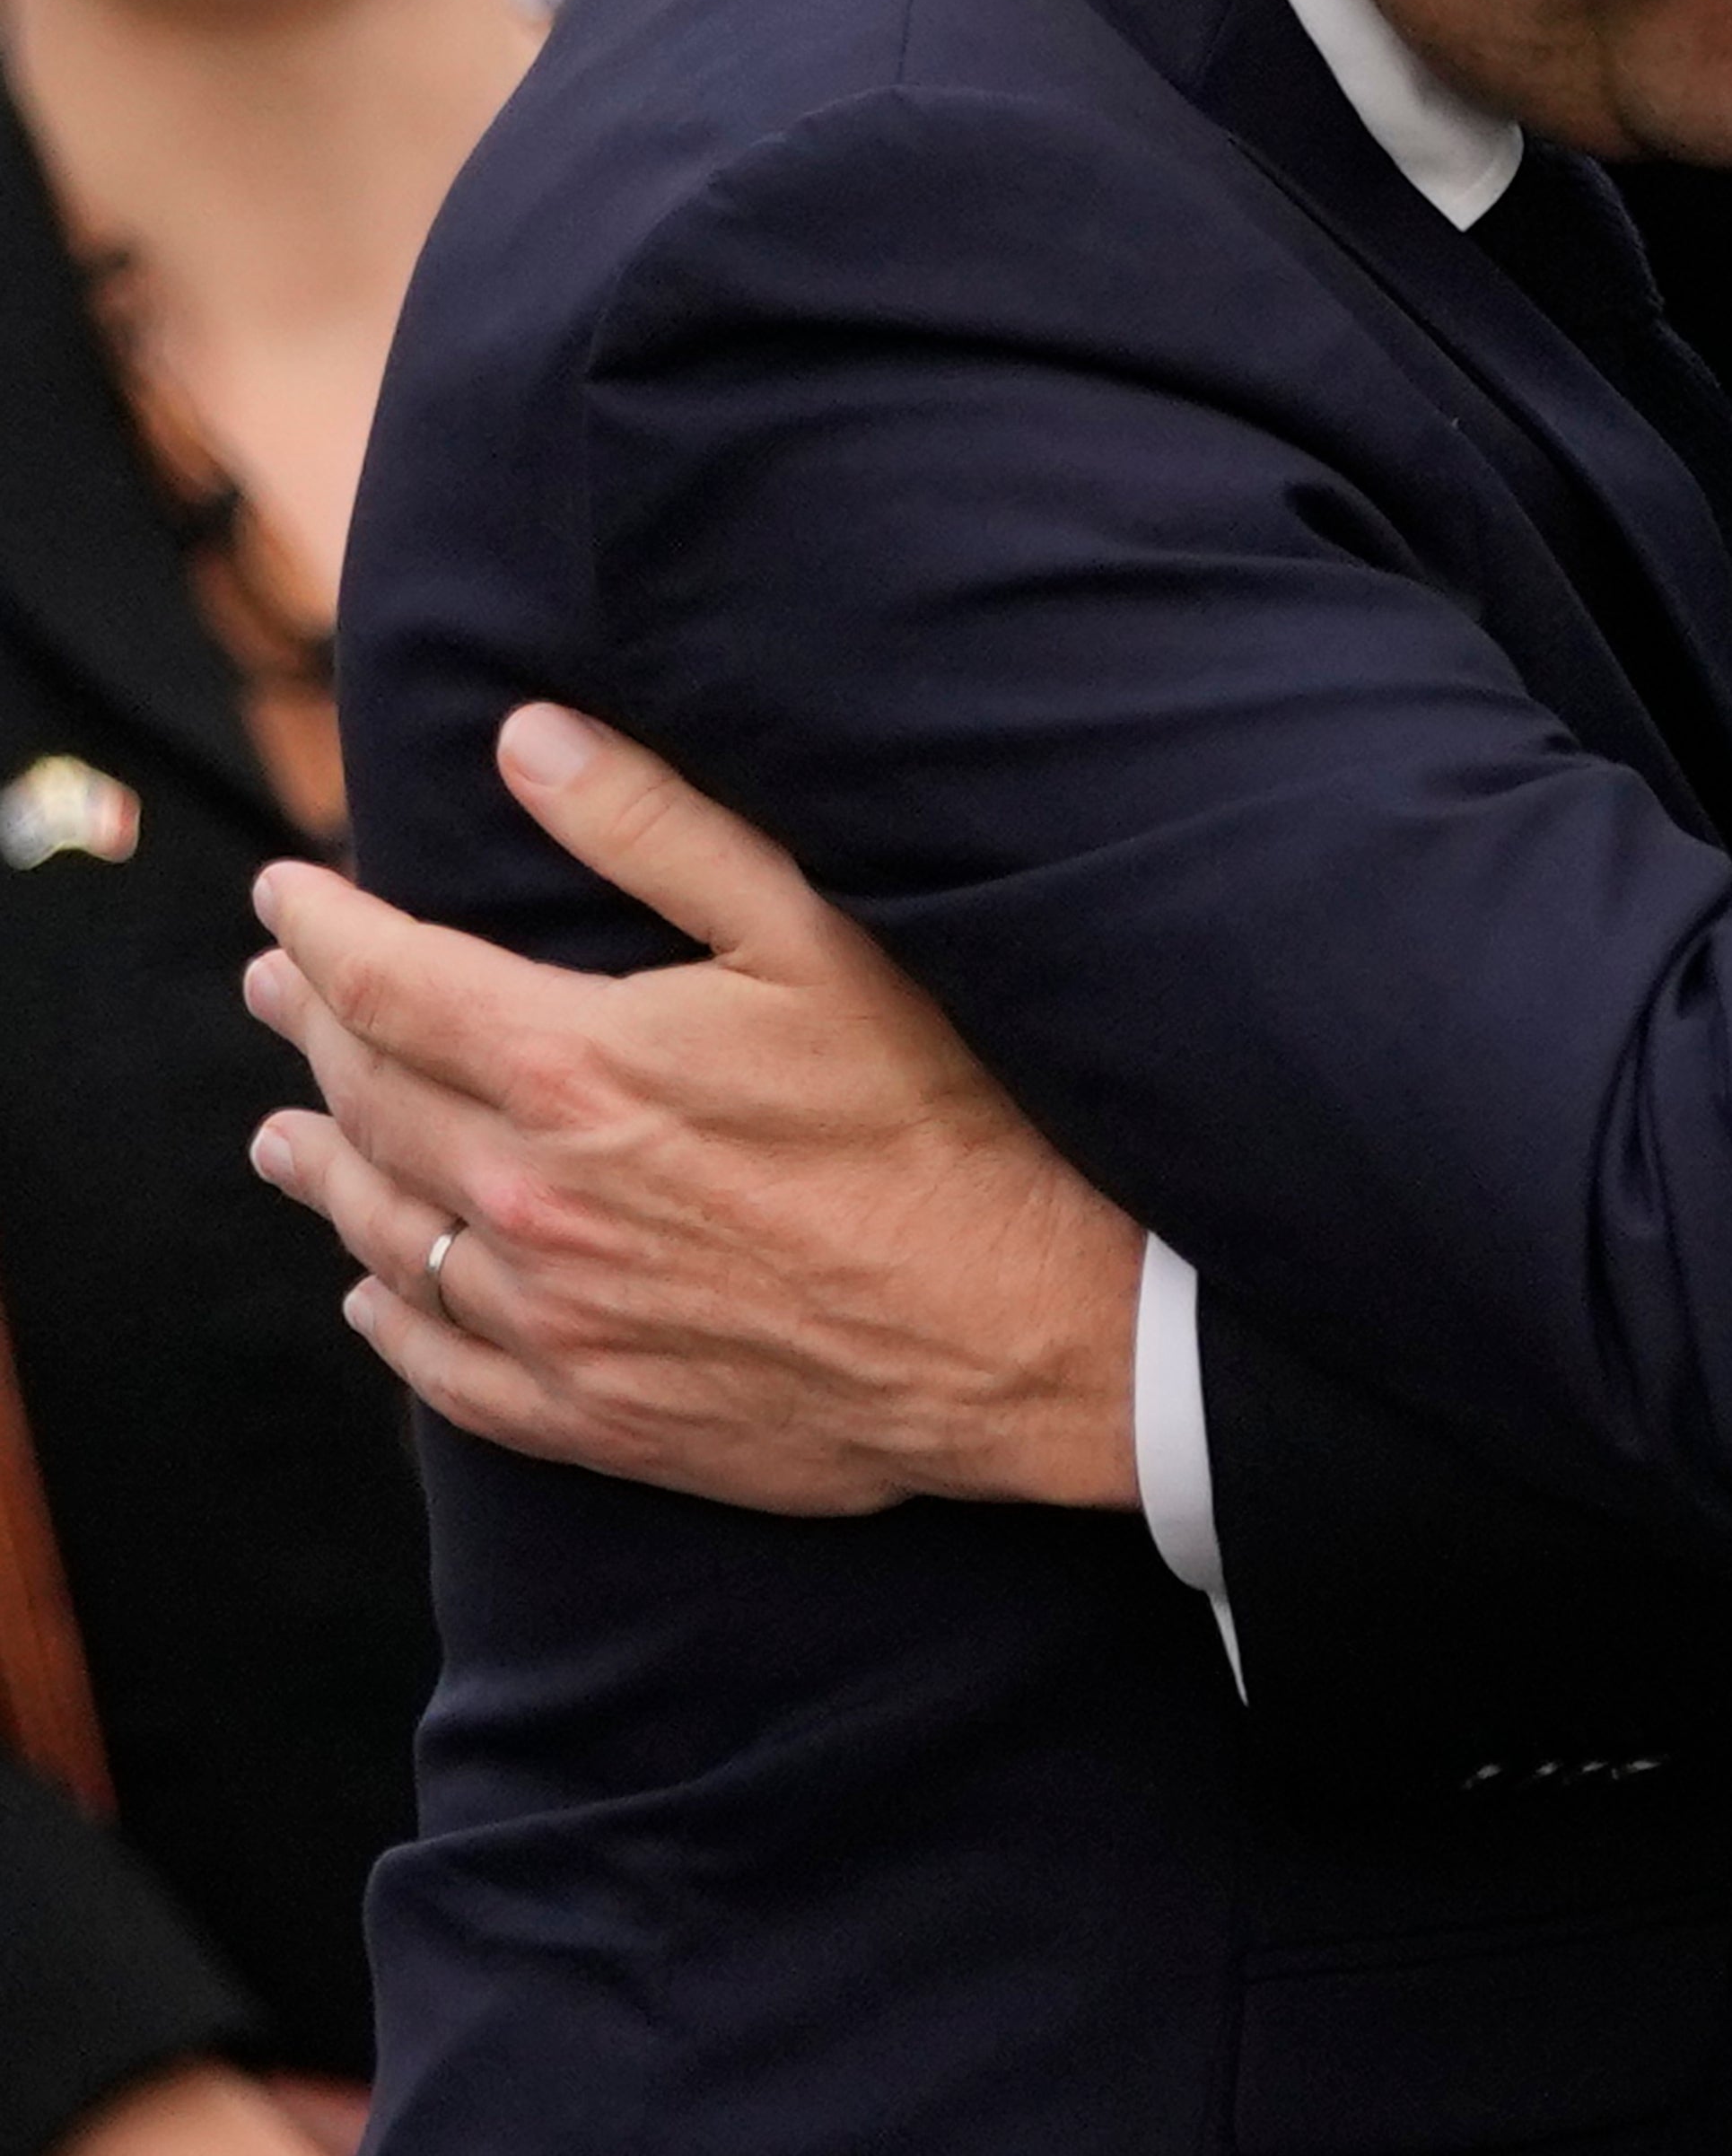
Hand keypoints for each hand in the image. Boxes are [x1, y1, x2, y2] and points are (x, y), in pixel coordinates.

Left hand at [244, 707, 1145, 1512]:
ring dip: (324, 1170)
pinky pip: (445, 1372)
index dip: (322, 930)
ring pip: (390, 1233)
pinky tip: (371, 1295)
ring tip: (282, 1138)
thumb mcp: (819, 933)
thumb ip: (661, 829)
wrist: (1032, 1330)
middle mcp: (536, 1200)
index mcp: (577, 1067)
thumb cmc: (948, 1113)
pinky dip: (390, 1321)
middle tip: (276, 989)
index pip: (391, 981)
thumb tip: (526, 739)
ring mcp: (560, 1322)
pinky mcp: (601, 1416)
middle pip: (374, 1100)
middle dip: (313, 1030)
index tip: (282, 893)